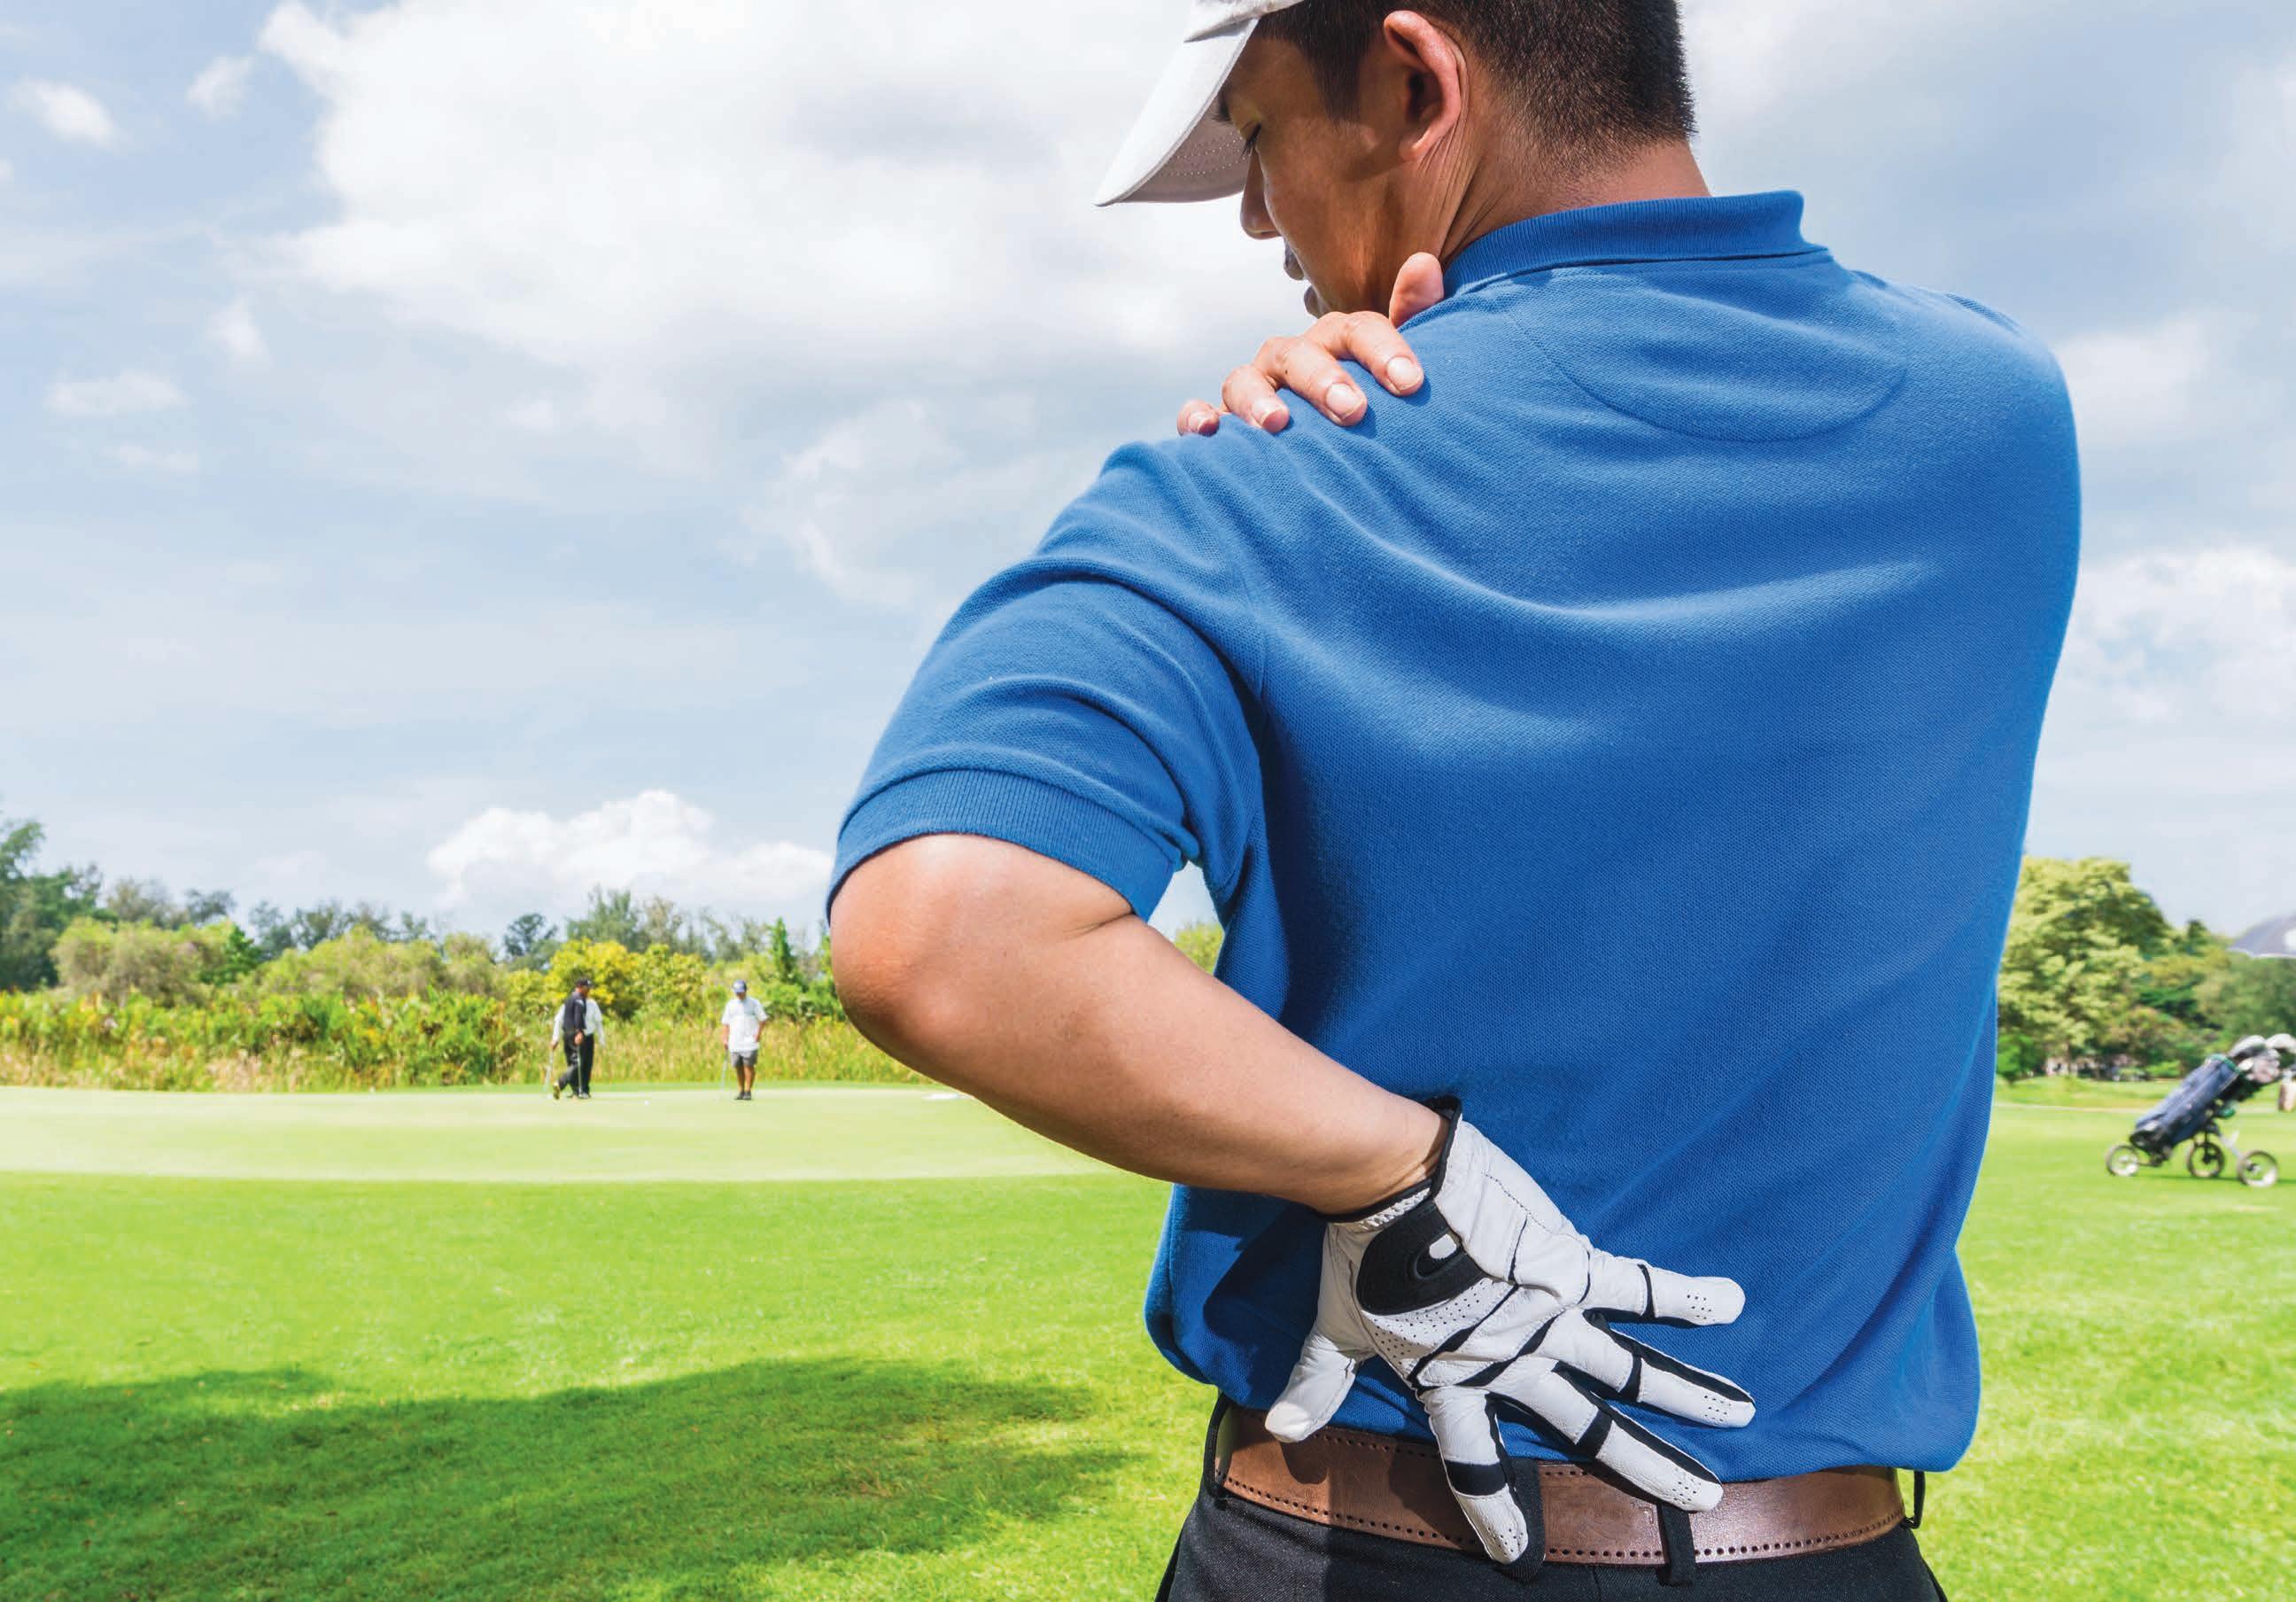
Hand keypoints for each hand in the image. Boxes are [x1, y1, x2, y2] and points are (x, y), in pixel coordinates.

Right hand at [1178, 252, 1445, 435]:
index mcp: (1336, 344)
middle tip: (1352, 410)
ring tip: (1278, 425)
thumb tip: (1424, 263)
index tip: (1410, 384)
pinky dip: (1198, 418)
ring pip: (1244, 380)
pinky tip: (1209, 431)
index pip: (1357, 330)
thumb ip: (1411, 321)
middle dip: (1323, 379)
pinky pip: (1197, 414)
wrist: (1326, 460)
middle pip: (1300, 355)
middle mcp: (1290, 361)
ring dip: (1258, 399)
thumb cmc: (1367, 408)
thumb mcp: (1395, 370)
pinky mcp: (1220, 424)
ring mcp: (1251, 390)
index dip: (1383, 351)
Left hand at [1265, 1103, 1752, 1575]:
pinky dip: (1683, 1295)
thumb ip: (1314, 1384)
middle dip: (1648, 1467)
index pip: (1475, 1463)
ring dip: (1688, 1392)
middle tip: (1698, 1498)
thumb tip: (1280, 1431)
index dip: (1494, 1512)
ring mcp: (1548, 1317)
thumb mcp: (1335, 1329)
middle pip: (1588, 1428)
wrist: (1390, 1183)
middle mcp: (1511, 1364)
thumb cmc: (1358, 1255)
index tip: (1516, 1556)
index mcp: (1451, 1384)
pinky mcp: (1568, 1263)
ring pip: (1631, 1367)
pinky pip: (1636, 1285)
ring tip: (1739, 1414)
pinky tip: (1731, 1302)